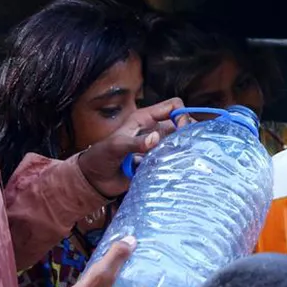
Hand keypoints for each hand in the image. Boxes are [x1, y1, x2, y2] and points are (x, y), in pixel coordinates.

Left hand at [77, 98, 193, 197]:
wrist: (94, 180)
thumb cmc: (100, 157)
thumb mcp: (116, 146)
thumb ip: (135, 142)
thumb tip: (155, 139)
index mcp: (145, 119)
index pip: (172, 106)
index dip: (182, 114)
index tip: (183, 129)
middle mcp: (154, 131)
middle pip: (181, 124)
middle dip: (189, 130)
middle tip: (192, 144)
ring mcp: (157, 147)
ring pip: (180, 142)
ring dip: (185, 147)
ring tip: (189, 156)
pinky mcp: (157, 163)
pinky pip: (174, 159)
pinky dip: (179, 162)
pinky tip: (182, 167)